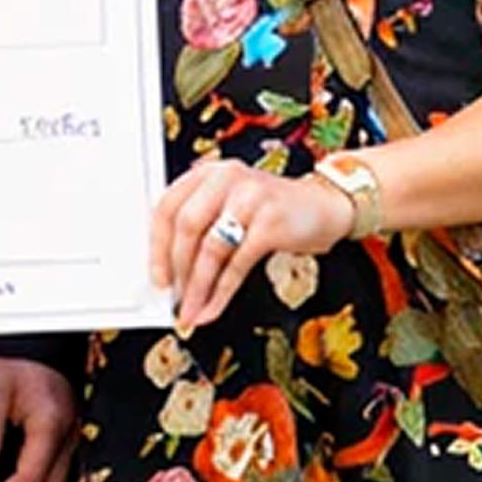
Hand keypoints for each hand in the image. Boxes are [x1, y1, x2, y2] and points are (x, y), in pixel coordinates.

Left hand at [152, 157, 312, 328]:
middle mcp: (227, 179)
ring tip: (192, 309)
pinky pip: (237, 264)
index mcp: (209, 173)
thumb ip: (202, 226)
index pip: (168, 207)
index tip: (158, 275)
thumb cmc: (272, 209)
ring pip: (211, 249)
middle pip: (186, 227)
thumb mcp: (231, 204)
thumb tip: (173, 272)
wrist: (324, 206)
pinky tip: (214, 306)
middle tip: (174, 296)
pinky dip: (221, 292)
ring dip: (197, 287)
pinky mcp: (270, 223)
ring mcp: (250, 198)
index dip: (157, 246)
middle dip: (176, 268)